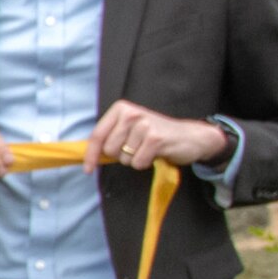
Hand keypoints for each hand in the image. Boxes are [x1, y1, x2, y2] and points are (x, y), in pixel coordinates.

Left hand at [91, 100, 233, 171]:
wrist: (190, 136)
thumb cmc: (155, 135)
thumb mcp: (130, 129)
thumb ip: (110, 137)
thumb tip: (87, 155)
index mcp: (121, 109)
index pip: (97, 135)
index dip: (90, 155)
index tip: (88, 169)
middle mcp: (131, 113)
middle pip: (109, 149)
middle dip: (120, 155)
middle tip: (137, 148)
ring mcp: (144, 125)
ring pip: (124, 158)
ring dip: (135, 159)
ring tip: (148, 149)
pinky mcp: (155, 139)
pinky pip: (137, 163)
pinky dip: (145, 163)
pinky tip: (156, 153)